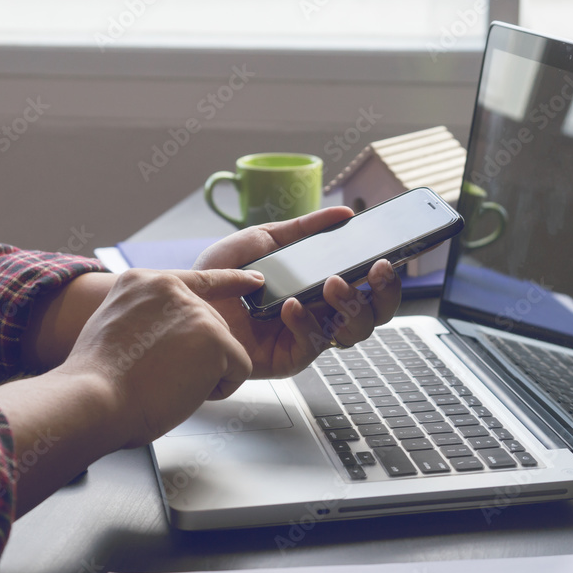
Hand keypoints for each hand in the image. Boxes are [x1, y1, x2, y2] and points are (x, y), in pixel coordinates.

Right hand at [54, 268, 261, 447]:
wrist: (94, 398)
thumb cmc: (97, 380)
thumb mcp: (113, 327)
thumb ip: (145, 318)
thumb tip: (171, 335)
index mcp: (142, 282)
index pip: (197, 278)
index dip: (228, 282)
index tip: (253, 280)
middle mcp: (171, 289)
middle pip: (211, 325)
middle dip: (196, 357)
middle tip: (159, 376)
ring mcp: (195, 311)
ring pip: (223, 349)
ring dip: (203, 375)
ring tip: (165, 383)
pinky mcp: (215, 338)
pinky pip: (238, 369)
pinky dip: (219, 390)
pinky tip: (184, 391)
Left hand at [193, 206, 401, 378]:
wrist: (185, 302)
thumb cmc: (222, 275)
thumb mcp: (264, 239)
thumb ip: (304, 228)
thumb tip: (343, 213)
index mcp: (322, 287)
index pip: (369, 288)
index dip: (386, 278)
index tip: (386, 258)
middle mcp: (322, 314)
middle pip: (374, 315)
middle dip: (383, 294)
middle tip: (375, 271)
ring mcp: (308, 337)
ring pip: (353, 333)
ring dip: (350, 306)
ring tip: (332, 284)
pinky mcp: (288, 358)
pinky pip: (312, 346)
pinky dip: (306, 323)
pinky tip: (293, 305)